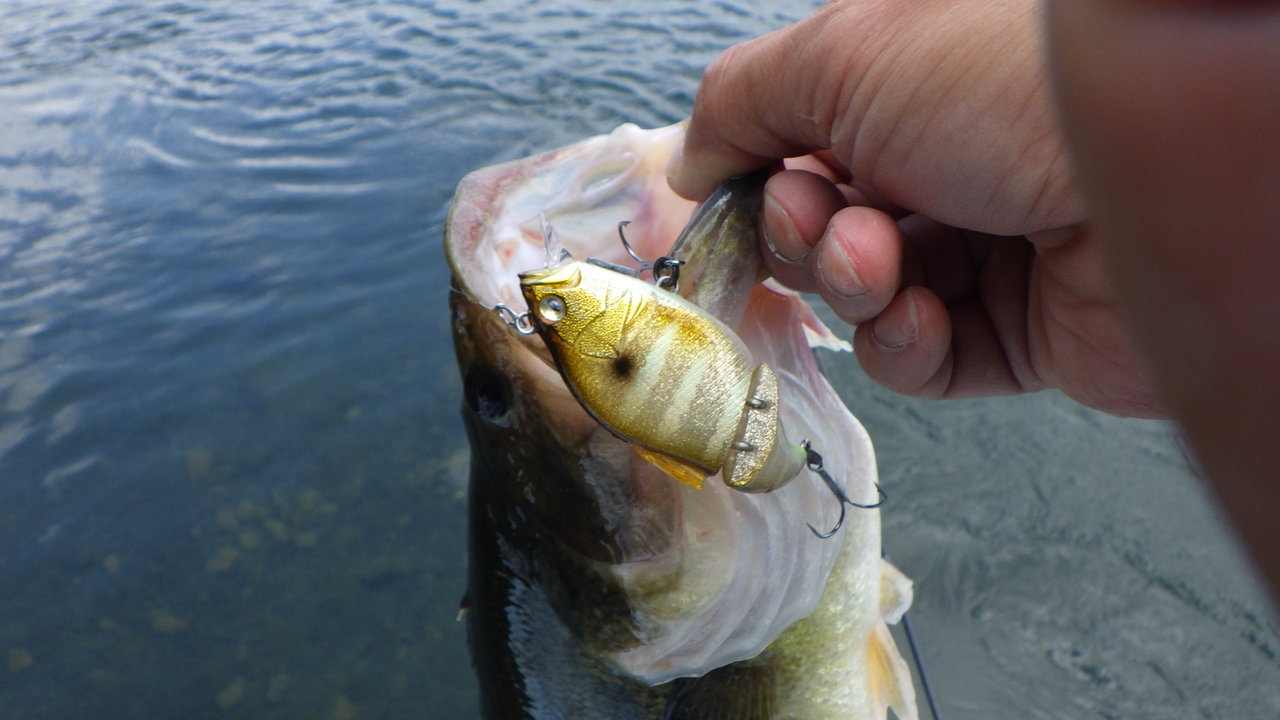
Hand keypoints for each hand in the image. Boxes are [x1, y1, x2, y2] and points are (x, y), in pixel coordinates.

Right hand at [668, 0, 1163, 416]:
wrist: (1146, 171)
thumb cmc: (1004, 82)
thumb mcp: (843, 54)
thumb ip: (741, 101)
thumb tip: (685, 165)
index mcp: (909, 92)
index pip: (799, 149)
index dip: (754, 181)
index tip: (724, 199)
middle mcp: (947, 167)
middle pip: (822, 231)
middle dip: (800, 235)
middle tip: (819, 221)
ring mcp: (987, 252)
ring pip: (866, 301)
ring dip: (851, 289)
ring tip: (881, 263)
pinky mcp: (1022, 334)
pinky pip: (925, 361)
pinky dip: (905, 345)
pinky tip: (923, 315)